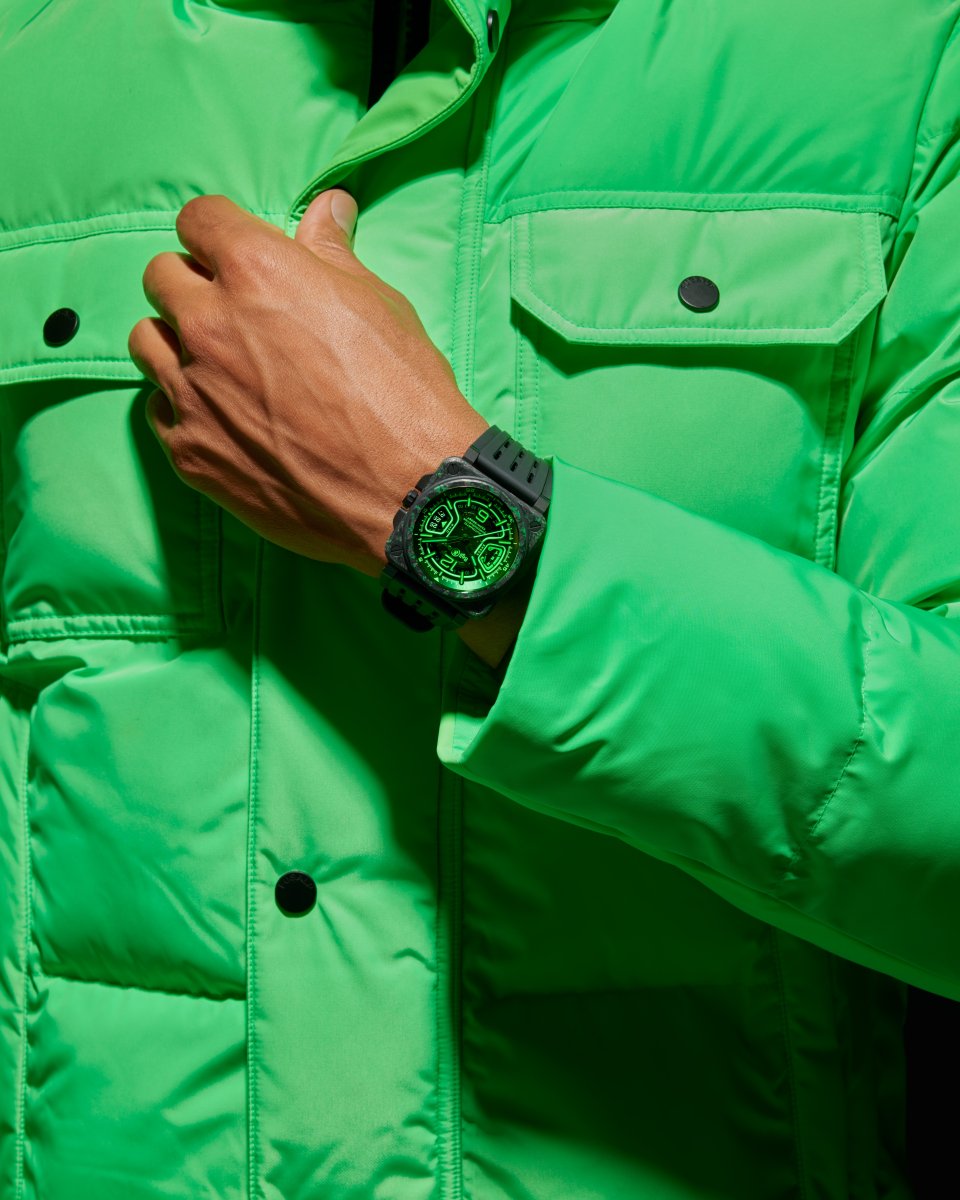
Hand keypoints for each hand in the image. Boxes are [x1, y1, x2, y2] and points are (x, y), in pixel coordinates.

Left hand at [127, 191, 489, 578]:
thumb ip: (334, 253)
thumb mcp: (379, 306)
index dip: (219, 233)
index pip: (199, 219)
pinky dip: (182, 405)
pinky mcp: (189, 451)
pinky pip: (158, 410)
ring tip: (219, 364)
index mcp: (256, 271)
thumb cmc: (403, 394)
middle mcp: (209, 324)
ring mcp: (191, 391)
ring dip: (176, 342)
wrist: (408, 493)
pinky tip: (223, 416)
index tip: (235, 253)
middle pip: (161, 276)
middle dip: (194, 284)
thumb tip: (329, 208)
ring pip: (146, 341)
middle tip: (234, 312)